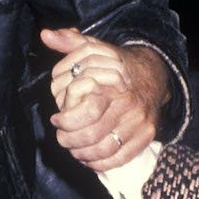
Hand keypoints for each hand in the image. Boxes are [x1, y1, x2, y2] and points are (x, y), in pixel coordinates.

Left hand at [41, 27, 168, 170]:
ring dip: (81, 153)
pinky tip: (88, 157)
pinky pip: (118, 159)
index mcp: (115, 84)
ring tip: (72, 148)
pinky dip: (99, 163)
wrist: (152, 76)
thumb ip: (69, 43)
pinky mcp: (146, 137)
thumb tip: (45, 35)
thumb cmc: (116, 65)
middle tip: (61, 137)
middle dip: (69, 140)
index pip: (88, 111)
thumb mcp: (94, 50)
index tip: (55, 119)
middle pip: (92, 135)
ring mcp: (140, 123)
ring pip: (103, 150)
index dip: (66, 120)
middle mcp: (129, 105)